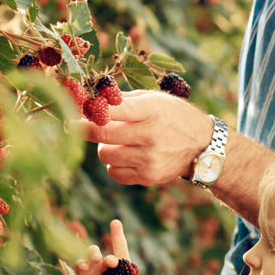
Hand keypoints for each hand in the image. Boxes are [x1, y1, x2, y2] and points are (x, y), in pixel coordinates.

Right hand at [74, 219, 137, 274]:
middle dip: (108, 256)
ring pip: (91, 254)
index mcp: (120, 268)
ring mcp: (93, 270)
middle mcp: (105, 266)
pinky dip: (81, 263)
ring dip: (93, 254)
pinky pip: (80, 265)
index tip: (116, 222)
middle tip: (112, 263)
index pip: (120, 248)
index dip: (117, 235)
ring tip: (97, 259)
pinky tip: (85, 266)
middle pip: (105, 253)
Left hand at [82, 91, 210, 186]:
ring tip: (119, 141)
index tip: (72, 110)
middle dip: (84, 129)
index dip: (88, 110)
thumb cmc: (172, 116)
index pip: (111, 110)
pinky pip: (114, 172)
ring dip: (105, 146)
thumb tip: (90, 98)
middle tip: (75, 125)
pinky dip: (114, 164)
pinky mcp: (148, 177)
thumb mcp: (154, 99)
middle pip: (101, 134)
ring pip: (104, 154)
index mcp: (151, 110)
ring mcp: (149, 159)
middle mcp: (150, 135)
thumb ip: (123, 99)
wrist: (202, 145)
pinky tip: (127, 155)